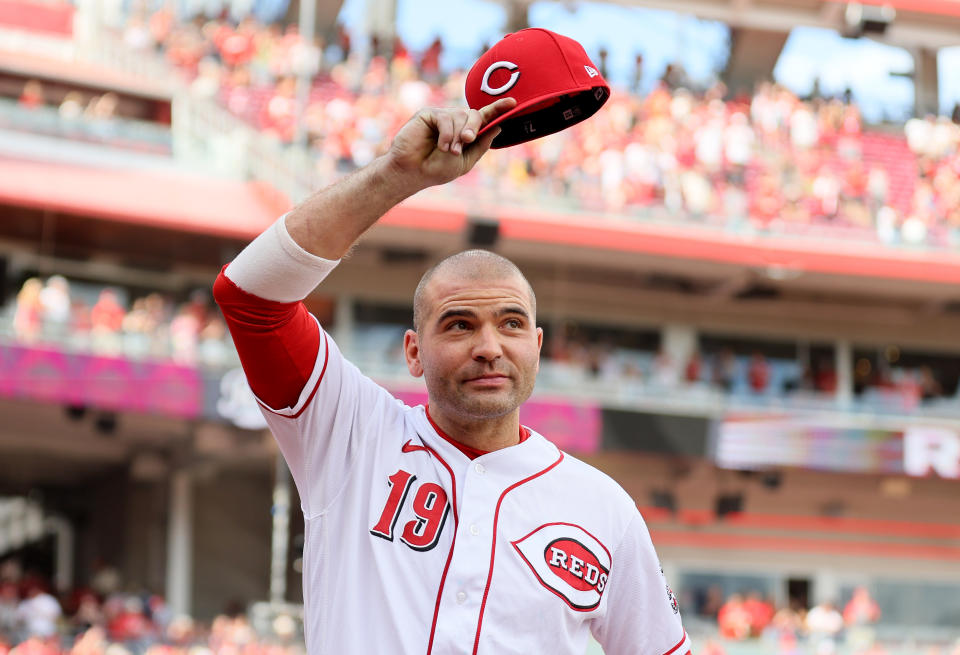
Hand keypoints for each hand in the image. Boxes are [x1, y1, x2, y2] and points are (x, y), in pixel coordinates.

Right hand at [384, 98, 516, 190]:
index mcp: (466, 132)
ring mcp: (442, 116)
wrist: (413, 172)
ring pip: (461, 116)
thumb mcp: (465, 161)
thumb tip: (497, 127)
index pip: (485, 118)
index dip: (498, 109)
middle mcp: (456, 122)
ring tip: (448, 151)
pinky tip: (441, 146)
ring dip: (457, 136)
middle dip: (474, 127)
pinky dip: (447, 134)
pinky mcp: (429, 114)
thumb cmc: (436, 169)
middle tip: (467, 140)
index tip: (513, 103)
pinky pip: (446, 118)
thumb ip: (481, 144)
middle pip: (475, 114)